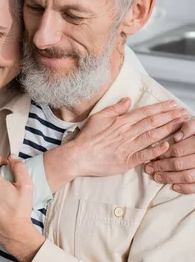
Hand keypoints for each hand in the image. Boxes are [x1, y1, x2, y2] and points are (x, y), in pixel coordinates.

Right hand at [69, 98, 188, 178]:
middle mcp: (127, 133)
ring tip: (181, 125)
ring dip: (168, 129)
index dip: (162, 108)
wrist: (78, 156)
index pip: (146, 112)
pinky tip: (166, 145)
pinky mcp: (126, 161)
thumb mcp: (99, 117)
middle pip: (153, 122)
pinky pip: (144, 155)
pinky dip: (155, 150)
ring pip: (152, 136)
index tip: (174, 105)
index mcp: (122, 121)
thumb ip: (115, 108)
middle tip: (185, 113)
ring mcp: (128, 147)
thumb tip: (128, 100)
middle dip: (171, 117)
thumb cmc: (87, 137)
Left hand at [144, 118, 194, 192]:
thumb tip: (176, 138)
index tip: (152, 156)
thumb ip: (188, 128)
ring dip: (170, 178)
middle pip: (179, 163)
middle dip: (162, 166)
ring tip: (156, 177)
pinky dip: (185, 188)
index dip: (164, 154)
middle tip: (149, 168)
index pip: (178, 150)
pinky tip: (174, 187)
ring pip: (187, 176)